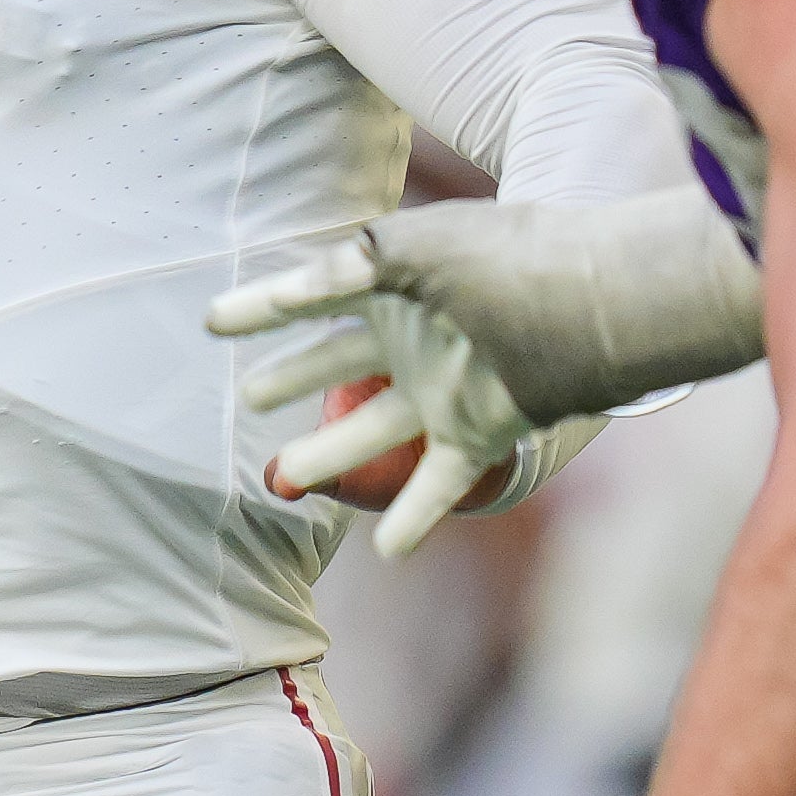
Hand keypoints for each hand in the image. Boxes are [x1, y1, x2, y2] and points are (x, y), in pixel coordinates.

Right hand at [231, 270, 532, 559]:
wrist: (582, 297)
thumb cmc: (498, 255)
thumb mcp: (411, 247)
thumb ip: (348, 268)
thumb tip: (289, 293)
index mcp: (394, 286)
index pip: (313, 296)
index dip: (261, 308)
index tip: (214, 322)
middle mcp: (412, 339)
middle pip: (335, 364)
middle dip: (291, 378)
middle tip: (248, 398)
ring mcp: (441, 389)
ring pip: (369, 432)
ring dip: (327, 457)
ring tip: (280, 478)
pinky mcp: (476, 433)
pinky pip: (436, 483)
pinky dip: (412, 518)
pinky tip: (387, 548)